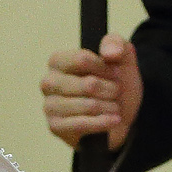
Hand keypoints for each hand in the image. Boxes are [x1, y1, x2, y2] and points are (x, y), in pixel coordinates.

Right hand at [41, 35, 140, 150]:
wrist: (119, 118)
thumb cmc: (114, 86)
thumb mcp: (122, 59)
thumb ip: (116, 44)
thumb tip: (109, 53)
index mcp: (58, 61)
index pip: (82, 59)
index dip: (105, 68)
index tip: (115, 73)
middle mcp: (49, 82)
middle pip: (88, 84)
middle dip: (111, 90)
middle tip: (116, 92)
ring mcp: (50, 106)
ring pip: (88, 105)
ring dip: (109, 106)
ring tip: (114, 107)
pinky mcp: (55, 127)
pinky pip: (81, 124)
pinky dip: (102, 122)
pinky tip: (113, 120)